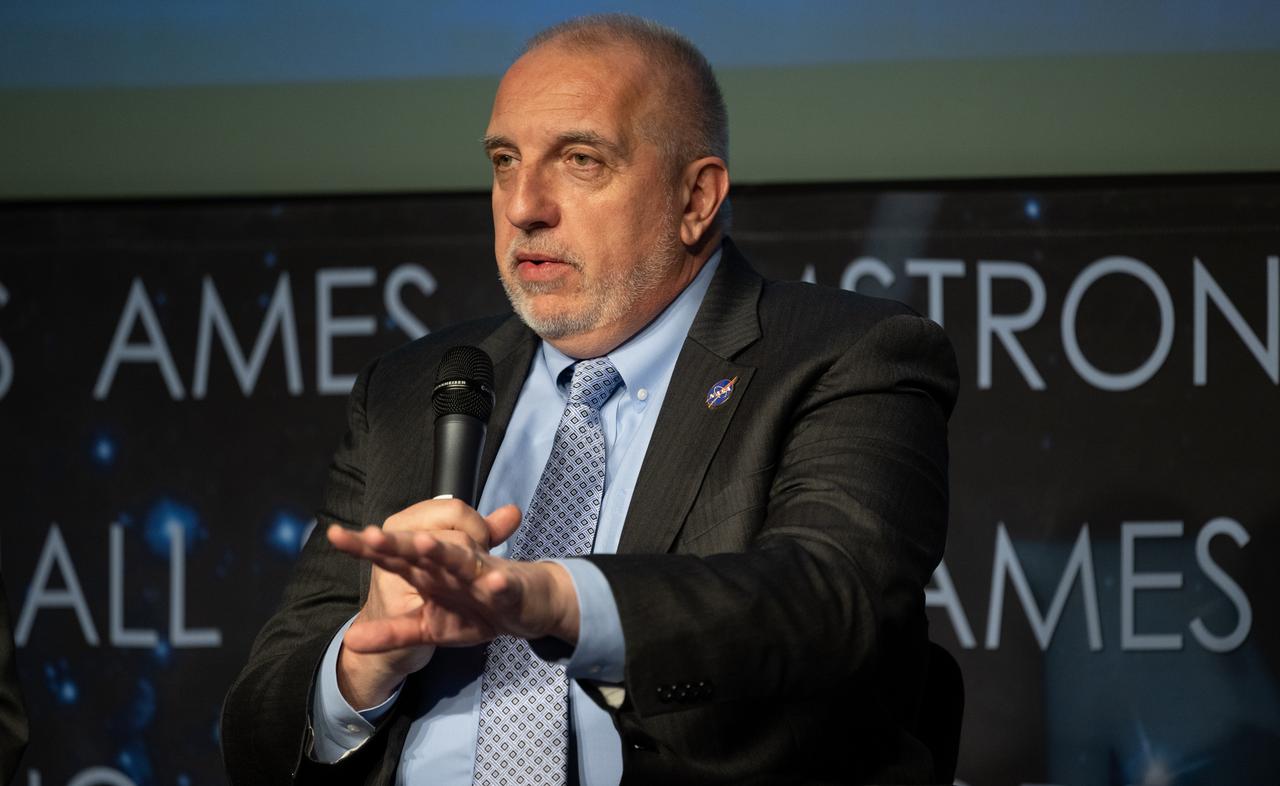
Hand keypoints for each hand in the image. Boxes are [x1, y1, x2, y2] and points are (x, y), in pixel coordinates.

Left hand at [326, 499, 580, 706]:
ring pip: (460, 558)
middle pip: (420, 548)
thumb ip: (392, 632)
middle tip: (371, 537)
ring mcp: (479, 573)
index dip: (365, 545)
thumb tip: (351, 641)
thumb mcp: (426, 628)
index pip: (392, 554)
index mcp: (427, 572)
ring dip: (445, 551)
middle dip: (397, 543)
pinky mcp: (507, 588)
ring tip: (424, 545)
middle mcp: (449, 565)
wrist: (526, 604)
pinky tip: (495, 583)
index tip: (334, 536)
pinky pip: (502, 585)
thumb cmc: (473, 611)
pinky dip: (499, 584)